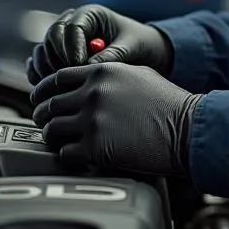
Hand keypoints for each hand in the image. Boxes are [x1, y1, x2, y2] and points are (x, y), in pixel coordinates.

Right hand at [26, 4, 172, 83]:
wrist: (143, 53)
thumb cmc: (140, 44)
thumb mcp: (131, 46)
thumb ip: (112, 54)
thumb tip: (88, 68)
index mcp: (90, 15)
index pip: (71, 26)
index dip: (72, 47)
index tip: (78, 65)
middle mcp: (72, 24)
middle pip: (51, 38)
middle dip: (58, 59)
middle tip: (69, 78)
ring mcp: (62, 42)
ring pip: (42, 51)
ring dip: (47, 69)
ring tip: (63, 86)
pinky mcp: (56, 59)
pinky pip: (38, 65)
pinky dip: (40, 76)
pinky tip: (50, 89)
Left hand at [31, 62, 202, 175]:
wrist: (187, 129)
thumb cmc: (169, 105)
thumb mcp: (137, 75)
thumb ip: (107, 77)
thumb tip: (87, 84)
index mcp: (101, 72)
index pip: (56, 77)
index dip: (44, 90)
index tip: (41, 100)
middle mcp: (92, 93)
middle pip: (48, 104)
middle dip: (42, 116)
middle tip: (46, 124)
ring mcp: (92, 120)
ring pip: (51, 129)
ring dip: (53, 138)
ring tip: (60, 142)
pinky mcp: (95, 147)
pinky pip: (64, 153)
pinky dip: (67, 156)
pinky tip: (77, 156)